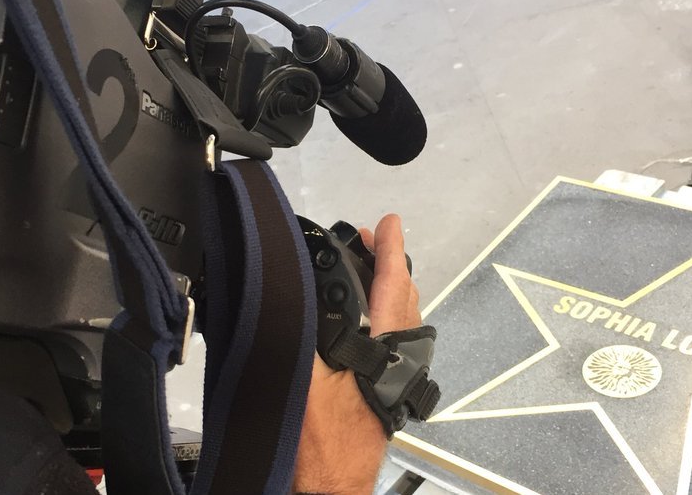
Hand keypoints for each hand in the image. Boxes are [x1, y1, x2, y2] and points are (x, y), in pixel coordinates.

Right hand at [293, 214, 420, 494]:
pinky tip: (363, 321)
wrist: (329, 486)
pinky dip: (383, 316)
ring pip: (402, 321)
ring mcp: (394, 377)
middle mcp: (395, 359)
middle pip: (403, 298)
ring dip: (388, 290)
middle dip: (389, 264)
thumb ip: (299, 329)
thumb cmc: (318, 443)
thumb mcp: (301, 374)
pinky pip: (394, 340)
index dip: (390, 248)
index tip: (388, 223)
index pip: (392, 283)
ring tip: (369, 272)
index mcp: (381, 346)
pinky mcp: (386, 392)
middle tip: (371, 241)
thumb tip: (288, 291)